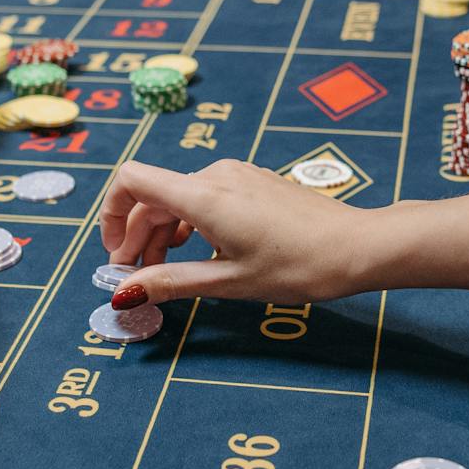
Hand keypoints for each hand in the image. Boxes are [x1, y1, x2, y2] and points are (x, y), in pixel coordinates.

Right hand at [100, 160, 371, 303]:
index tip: (117, 256)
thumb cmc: (298, 266)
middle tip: (138, 280)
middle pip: (153, 197)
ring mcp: (236, 175)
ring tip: (168, 272)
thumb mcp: (229, 282)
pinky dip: (188, 224)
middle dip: (137, 238)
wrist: (356, 246)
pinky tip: (200, 254)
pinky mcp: (252, 181)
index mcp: (204, 196)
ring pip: (178, 198)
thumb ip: (171, 282)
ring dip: (162, 233)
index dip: (112, 215)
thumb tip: (123, 293)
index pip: (132, 181)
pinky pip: (204, 196)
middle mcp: (215, 175)